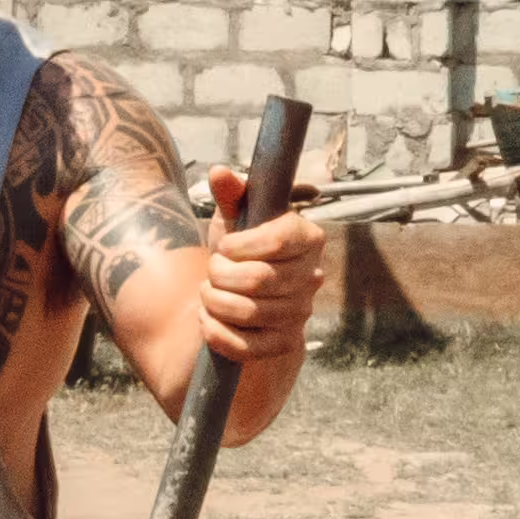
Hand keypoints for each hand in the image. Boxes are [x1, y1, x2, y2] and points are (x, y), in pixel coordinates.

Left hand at [192, 189, 334, 367]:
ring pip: (249, 313)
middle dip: (220, 276)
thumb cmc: (240, 249)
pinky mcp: (285, 343)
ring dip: (214, 303)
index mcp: (308, 237)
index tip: (224, 247)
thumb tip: (218, 171)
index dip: (241, 245)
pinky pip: (246, 347)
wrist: (242, 295)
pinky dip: (216, 333)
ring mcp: (301, 313)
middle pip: (259, 280)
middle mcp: (312, 275)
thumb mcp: (234, 217)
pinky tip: (207, 319)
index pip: (279, 240)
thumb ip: (230, 194)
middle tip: (211, 271)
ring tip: (208, 293)